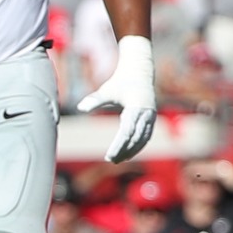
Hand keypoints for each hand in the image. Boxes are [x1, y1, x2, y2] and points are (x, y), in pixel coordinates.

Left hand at [77, 35, 156, 163]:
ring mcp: (151, 116)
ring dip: (133, 150)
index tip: (108, 156)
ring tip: (119, 159)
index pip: (127, 132)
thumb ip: (95, 100)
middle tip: (111, 160)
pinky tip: (129, 152)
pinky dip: (139, 145)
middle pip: (136, 138)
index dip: (118, 145)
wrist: (139, 72)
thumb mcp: (107, 90)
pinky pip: (147, 135)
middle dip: (124, 150)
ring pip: (144, 138)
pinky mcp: (152, 118)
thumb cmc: (120, 81)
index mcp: (136, 108)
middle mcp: (146, 114)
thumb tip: (80, 108)